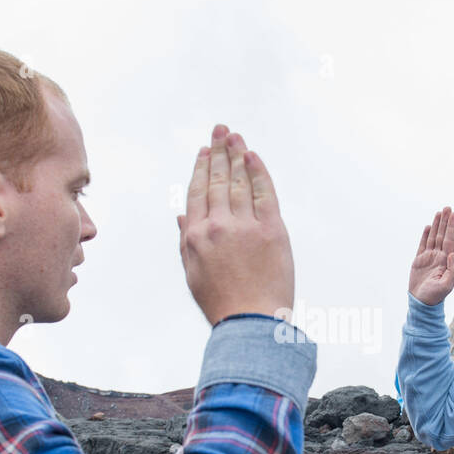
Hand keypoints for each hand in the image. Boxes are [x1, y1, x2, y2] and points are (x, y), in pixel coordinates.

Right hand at [177, 124, 293, 325]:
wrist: (251, 322)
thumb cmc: (222, 304)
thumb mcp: (193, 273)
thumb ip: (187, 241)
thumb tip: (181, 215)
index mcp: (195, 237)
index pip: (197, 193)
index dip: (201, 169)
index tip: (204, 151)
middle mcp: (217, 226)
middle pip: (217, 181)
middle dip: (219, 152)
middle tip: (221, 130)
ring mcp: (245, 227)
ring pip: (238, 182)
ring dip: (236, 155)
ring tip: (235, 136)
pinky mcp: (271, 231)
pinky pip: (263, 193)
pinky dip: (257, 172)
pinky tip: (253, 157)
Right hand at [408, 207, 453, 305]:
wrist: (421, 302)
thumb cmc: (435, 296)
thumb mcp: (447, 285)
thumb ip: (453, 270)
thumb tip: (452, 254)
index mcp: (446, 260)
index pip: (450, 239)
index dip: (452, 226)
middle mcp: (439, 256)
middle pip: (443, 235)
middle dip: (445, 221)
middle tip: (448, 207)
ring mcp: (429, 257)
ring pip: (433, 237)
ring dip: (437, 225)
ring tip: (440, 213)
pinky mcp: (419, 261)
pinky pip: (422, 245)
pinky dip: (425, 235)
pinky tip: (428, 227)